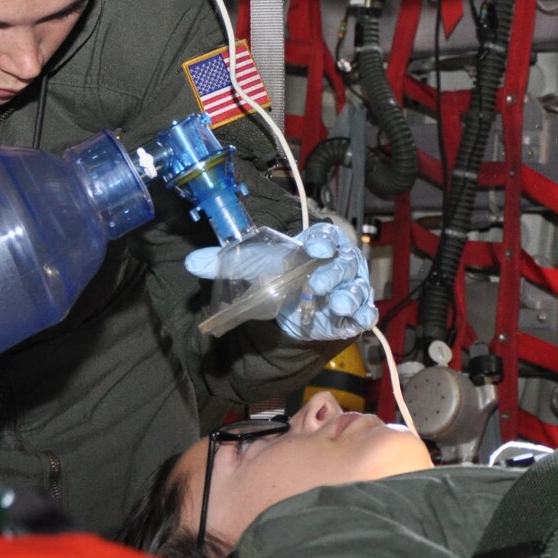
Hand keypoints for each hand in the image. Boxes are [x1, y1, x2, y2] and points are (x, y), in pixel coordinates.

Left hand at [185, 222, 377, 341]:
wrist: (293, 299)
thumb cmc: (279, 273)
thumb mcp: (252, 266)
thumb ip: (225, 262)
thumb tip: (192, 262)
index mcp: (317, 243)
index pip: (325, 236)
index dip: (322, 241)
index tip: (313, 248)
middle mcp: (338, 262)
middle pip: (342, 264)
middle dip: (332, 274)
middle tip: (317, 285)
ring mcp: (350, 287)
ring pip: (356, 288)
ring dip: (349, 296)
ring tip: (338, 305)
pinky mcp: (354, 312)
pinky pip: (365, 312)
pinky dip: (364, 316)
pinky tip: (358, 320)